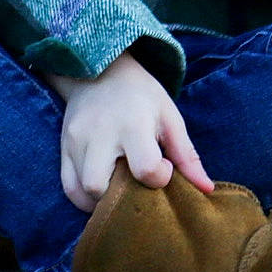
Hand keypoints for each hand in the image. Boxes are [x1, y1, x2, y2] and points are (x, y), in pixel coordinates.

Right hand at [45, 50, 211, 212]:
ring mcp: (76, 141)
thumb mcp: (169, 117)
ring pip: (83, 191)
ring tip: (120, 189)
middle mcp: (99, 134)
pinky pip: (69, 187)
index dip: (161, 177)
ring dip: (103, 201)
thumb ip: (187, 155)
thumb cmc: (142, 95)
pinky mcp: (64, 146)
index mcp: (132, 124)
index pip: (145, 169)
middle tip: (136, 184)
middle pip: (101, 186)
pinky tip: (103, 192)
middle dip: (123, 198)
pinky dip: (85, 199)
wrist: (101, 69)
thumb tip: (206, 189)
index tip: (164, 167)